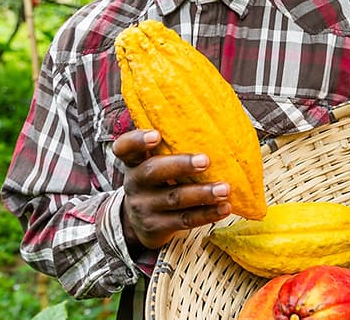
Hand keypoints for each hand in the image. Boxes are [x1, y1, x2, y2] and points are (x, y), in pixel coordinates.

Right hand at [111, 129, 231, 250]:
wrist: (140, 223)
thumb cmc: (158, 182)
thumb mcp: (154, 164)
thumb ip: (171, 148)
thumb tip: (212, 122)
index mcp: (134, 162)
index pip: (125, 148)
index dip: (137, 140)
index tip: (156, 135)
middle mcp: (135, 183)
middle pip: (153, 171)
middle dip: (181, 165)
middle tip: (205, 160)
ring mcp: (144, 207)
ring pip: (174, 198)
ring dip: (202, 193)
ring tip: (224, 189)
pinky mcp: (156, 227)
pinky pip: (184, 220)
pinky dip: (207, 214)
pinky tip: (224, 207)